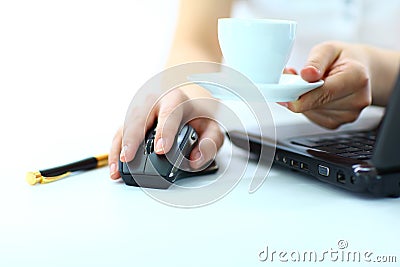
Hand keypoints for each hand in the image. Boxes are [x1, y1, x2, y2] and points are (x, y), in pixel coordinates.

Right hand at [109, 88, 223, 178]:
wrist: (188, 98)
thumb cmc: (198, 114)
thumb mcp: (213, 126)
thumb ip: (211, 142)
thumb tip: (196, 159)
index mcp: (176, 99)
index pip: (170, 114)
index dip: (164, 132)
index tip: (161, 150)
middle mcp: (154, 101)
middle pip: (139, 117)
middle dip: (132, 138)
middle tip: (129, 158)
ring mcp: (139, 109)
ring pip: (124, 125)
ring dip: (119, 148)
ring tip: (117, 169)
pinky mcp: (130, 120)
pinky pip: (119, 134)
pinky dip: (115, 151)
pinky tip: (115, 167)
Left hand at [282, 41, 371, 128]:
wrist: (360, 70)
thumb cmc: (343, 58)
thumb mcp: (328, 49)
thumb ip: (315, 61)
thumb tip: (306, 74)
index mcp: (357, 77)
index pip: (323, 93)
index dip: (299, 93)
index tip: (284, 89)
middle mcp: (357, 99)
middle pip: (315, 104)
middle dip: (299, 93)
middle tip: (295, 79)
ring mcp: (349, 114)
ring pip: (311, 112)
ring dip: (304, 100)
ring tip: (310, 85)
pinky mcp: (338, 123)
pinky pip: (313, 118)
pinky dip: (308, 107)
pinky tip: (315, 95)